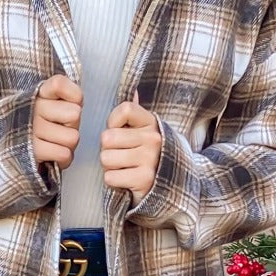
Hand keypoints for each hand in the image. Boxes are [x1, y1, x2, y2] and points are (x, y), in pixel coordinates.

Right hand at [33, 74, 82, 168]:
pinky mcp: (33, 150)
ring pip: (72, 138)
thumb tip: (77, 99)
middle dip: (73, 125)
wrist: (22, 146)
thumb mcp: (60, 102)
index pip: (59, 84)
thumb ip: (70, 93)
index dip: (73, 95)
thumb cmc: (50, 122)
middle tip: (61, 126)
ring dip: (69, 144)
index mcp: (40, 92)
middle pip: (75, 114)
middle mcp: (33, 108)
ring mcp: (31, 129)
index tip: (67, 103)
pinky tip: (54, 152)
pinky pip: (64, 154)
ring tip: (57, 140)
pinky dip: (64, 158)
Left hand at [100, 89, 160, 204]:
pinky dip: (113, 180)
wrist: (169, 185)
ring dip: (109, 166)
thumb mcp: (144, 130)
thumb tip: (133, 90)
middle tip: (120, 154)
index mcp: (151, 122)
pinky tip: (125, 178)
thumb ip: (134, 113)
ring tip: (123, 166)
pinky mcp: (144, 179)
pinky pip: (110, 177)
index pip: (123, 109)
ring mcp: (150, 159)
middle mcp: (153, 138)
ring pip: (106, 158)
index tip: (119, 131)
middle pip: (107, 138)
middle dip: (107, 149)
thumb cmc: (146, 153)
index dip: (113, 122)